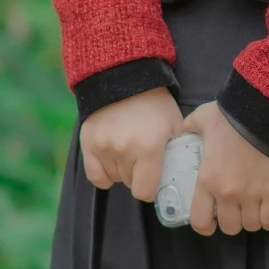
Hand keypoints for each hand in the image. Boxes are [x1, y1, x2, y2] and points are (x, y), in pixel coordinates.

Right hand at [79, 87, 182, 202]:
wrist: (127, 77)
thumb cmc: (156, 104)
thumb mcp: (176, 126)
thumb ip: (178, 153)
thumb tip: (180, 179)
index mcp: (149, 148)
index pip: (144, 192)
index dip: (151, 189)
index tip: (154, 180)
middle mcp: (124, 149)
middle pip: (130, 184)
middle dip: (138, 175)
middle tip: (143, 157)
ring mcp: (103, 146)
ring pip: (114, 178)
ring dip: (122, 171)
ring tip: (128, 150)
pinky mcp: (88, 142)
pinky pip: (95, 175)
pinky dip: (104, 173)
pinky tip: (112, 161)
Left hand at [181, 101, 268, 235]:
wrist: (264, 115)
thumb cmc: (231, 117)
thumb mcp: (200, 119)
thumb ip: (189, 128)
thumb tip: (183, 131)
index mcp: (206, 180)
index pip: (200, 221)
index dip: (205, 226)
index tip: (211, 221)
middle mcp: (227, 194)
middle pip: (230, 227)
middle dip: (232, 221)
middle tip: (235, 210)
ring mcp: (251, 195)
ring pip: (251, 226)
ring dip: (251, 219)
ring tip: (253, 208)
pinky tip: (268, 210)